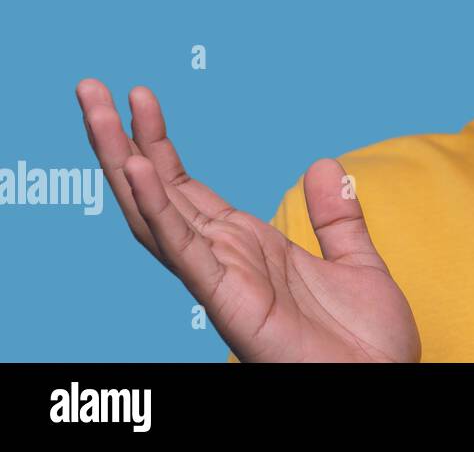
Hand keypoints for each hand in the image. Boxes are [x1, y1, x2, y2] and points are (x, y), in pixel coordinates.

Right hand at [75, 79, 420, 362]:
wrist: (383, 387)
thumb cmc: (367, 346)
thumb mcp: (356, 263)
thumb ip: (335, 218)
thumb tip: (324, 166)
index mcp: (248, 248)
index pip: (188, 188)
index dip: (160, 144)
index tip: (141, 96)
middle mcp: (225, 260)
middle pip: (157, 192)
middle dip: (121, 141)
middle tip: (89, 87)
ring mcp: (222, 280)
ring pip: (156, 214)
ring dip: (124, 160)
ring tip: (97, 109)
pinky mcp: (229, 301)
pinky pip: (185, 250)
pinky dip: (159, 209)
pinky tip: (139, 169)